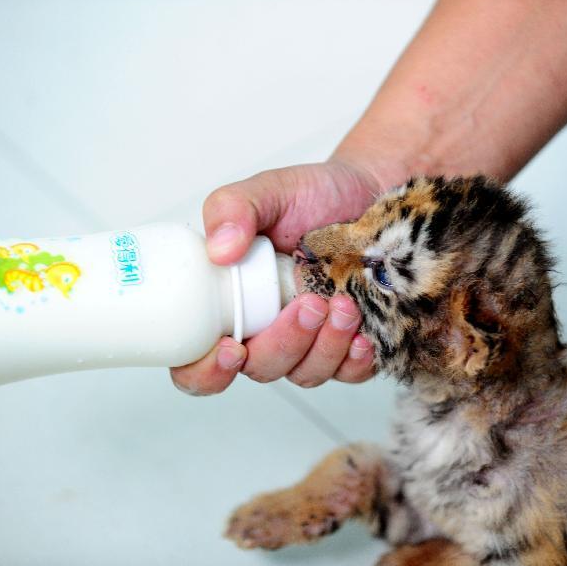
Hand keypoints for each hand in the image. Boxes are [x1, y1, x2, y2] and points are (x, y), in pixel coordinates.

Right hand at [170, 159, 388, 394]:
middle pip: (260, 369)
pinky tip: (363, 337)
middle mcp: (267, 329)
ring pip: (305, 374)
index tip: (231, 348)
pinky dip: (355, 361)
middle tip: (309, 304)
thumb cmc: (312, 197)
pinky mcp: (350, 347)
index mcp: (232, 303)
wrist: (367, 193)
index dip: (205, 371)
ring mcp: (310, 342)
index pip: (198, 361)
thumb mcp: (268, 191)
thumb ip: (231, 208)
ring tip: (344, 305)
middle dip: (283, 344)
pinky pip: (348, 374)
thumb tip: (219, 250)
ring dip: (324, 348)